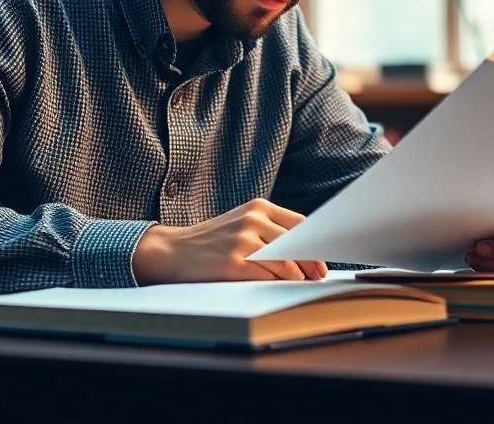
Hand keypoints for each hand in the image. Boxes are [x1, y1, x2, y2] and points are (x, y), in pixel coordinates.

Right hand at [132, 198, 327, 284]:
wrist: (171, 251)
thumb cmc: (210, 242)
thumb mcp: (241, 224)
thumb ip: (270, 230)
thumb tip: (305, 251)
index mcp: (258, 207)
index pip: (301, 224)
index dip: (315, 245)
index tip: (321, 261)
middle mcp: (253, 219)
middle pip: (297, 242)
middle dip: (311, 262)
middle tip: (318, 276)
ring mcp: (244, 240)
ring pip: (287, 261)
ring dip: (298, 275)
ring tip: (300, 283)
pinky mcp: (235, 262)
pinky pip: (269, 275)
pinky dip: (280, 282)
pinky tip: (281, 286)